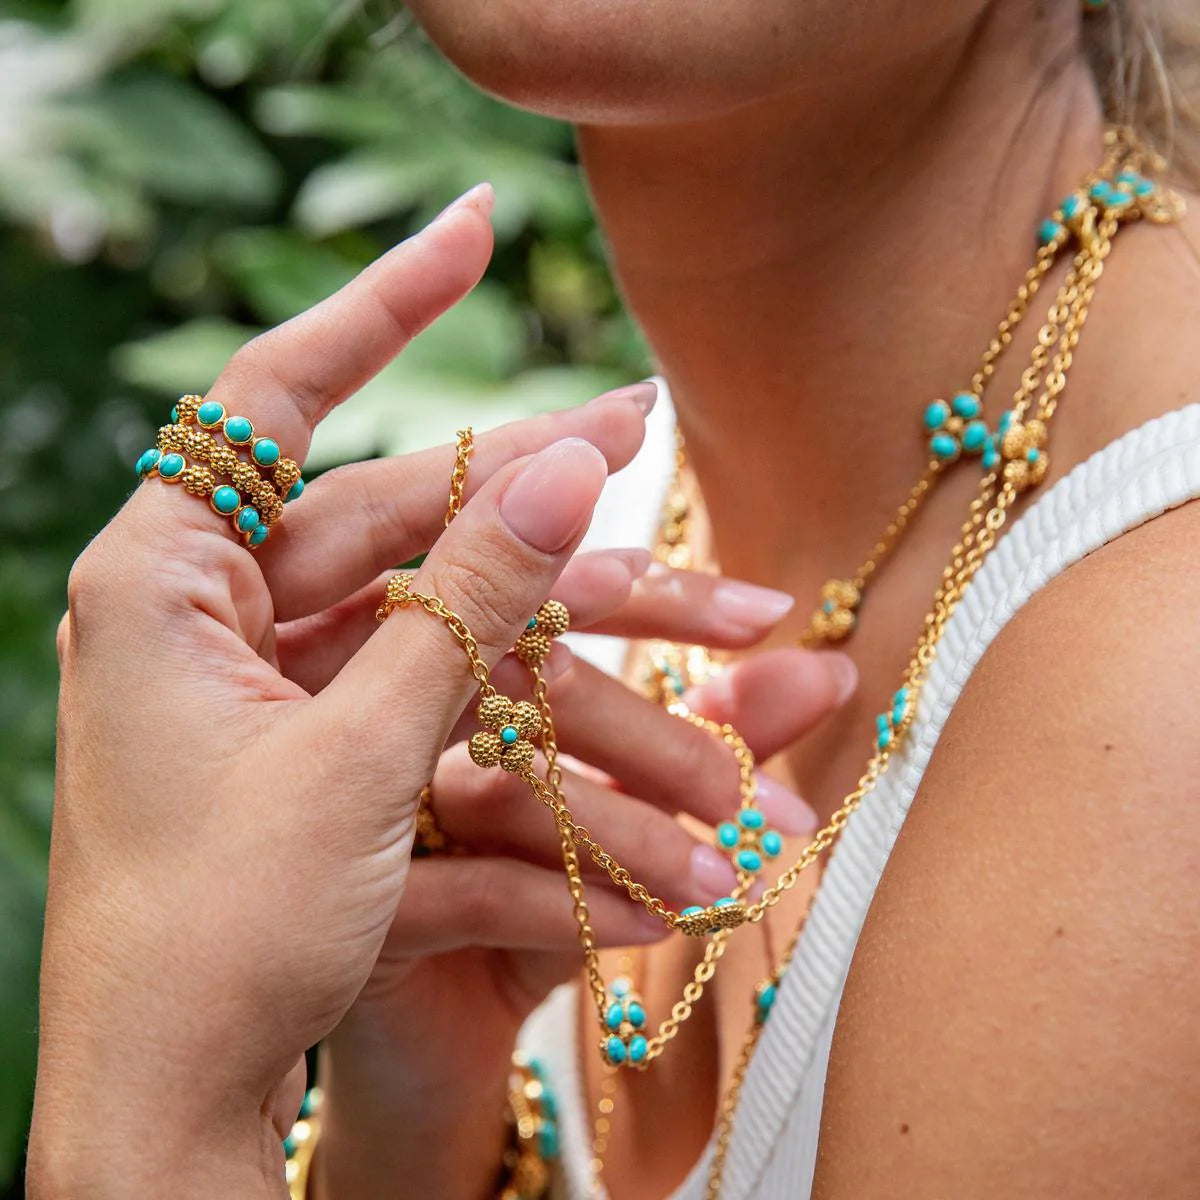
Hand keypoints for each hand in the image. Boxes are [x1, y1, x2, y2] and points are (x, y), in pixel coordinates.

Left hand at [28, 184, 656, 1198]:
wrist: (180, 1107)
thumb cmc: (220, 939)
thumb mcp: (354, 756)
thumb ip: (463, 607)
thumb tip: (563, 466)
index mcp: (168, 580)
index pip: (280, 397)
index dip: (381, 304)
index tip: (470, 229)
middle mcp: (218, 613)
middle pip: (399, 518)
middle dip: (531, 496)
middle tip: (644, 430)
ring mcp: (279, 682)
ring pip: (440, 618)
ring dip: (559, 631)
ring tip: (691, 605)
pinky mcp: (330, 748)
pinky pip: (438, 703)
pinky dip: (524, 725)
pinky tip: (621, 722)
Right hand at [314, 564, 855, 1199]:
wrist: (437, 1050)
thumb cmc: (541, 910)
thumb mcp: (636, 819)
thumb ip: (718, 737)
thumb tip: (828, 672)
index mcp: (469, 669)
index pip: (560, 598)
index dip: (665, 599)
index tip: (771, 613)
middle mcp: (411, 717)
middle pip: (537, 688)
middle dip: (668, 742)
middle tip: (769, 805)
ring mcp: (373, 809)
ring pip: (511, 790)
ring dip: (632, 835)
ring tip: (721, 880)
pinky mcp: (366, 907)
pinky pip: (474, 892)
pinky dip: (573, 907)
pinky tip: (651, 928)